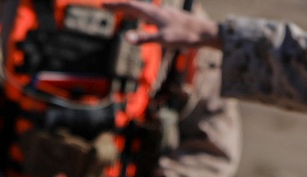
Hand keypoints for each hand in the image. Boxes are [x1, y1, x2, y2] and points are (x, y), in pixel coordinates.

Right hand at [103, 1, 220, 47]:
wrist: (204, 33)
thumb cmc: (184, 37)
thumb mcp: (163, 40)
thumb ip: (144, 39)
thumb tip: (126, 39)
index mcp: (153, 13)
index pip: (129, 6)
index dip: (115, 6)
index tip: (102, 5)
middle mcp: (157, 10)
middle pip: (134, 6)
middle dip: (119, 6)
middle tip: (105, 7)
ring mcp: (163, 13)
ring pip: (142, 9)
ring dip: (129, 10)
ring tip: (119, 11)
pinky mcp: (168, 18)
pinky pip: (150, 14)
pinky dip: (140, 15)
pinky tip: (143, 18)